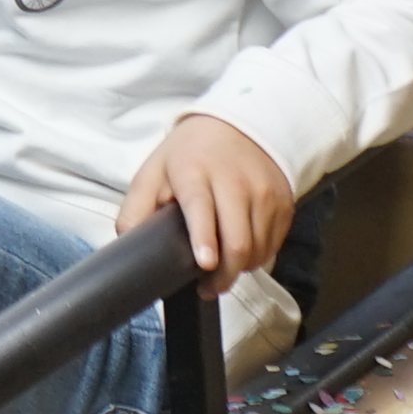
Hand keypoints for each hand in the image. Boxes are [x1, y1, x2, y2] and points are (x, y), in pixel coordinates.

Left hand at [120, 112, 298, 291]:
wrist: (239, 126)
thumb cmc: (191, 154)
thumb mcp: (154, 171)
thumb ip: (136, 209)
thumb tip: (129, 244)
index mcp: (195, 172)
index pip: (203, 208)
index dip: (205, 238)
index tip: (205, 262)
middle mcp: (235, 182)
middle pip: (238, 241)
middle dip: (223, 274)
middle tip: (207, 287)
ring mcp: (264, 193)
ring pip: (257, 250)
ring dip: (239, 269)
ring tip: (221, 269)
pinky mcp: (283, 203)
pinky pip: (272, 245)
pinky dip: (256, 257)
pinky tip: (240, 252)